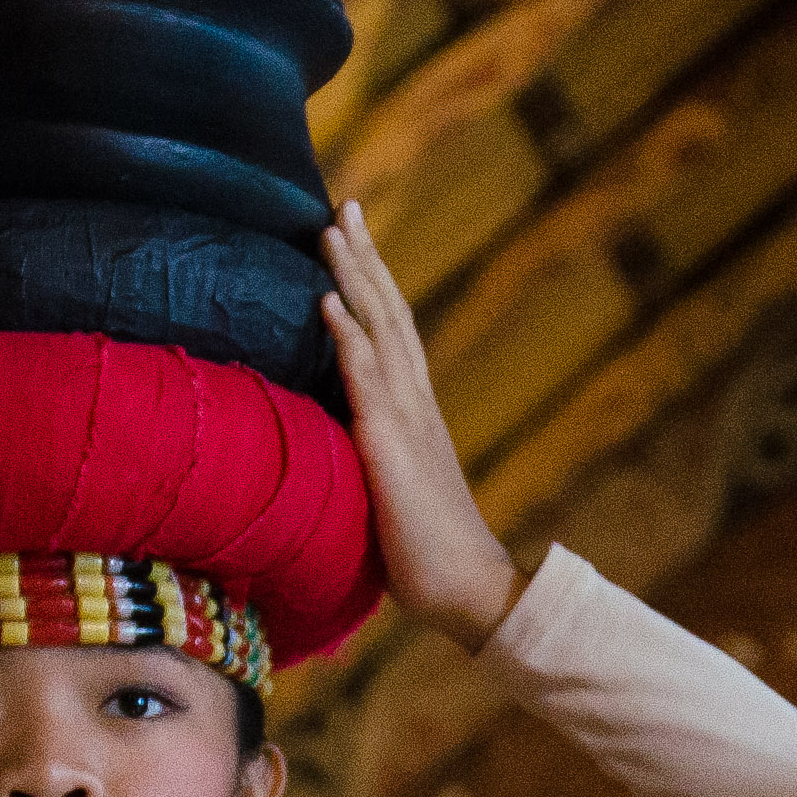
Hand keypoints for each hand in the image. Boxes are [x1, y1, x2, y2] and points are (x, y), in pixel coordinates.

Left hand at [319, 199, 521, 647]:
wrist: (469, 590)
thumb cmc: (426, 555)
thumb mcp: (388, 492)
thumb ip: (369, 460)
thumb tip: (337, 451)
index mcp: (414, 412)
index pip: (391, 332)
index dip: (371, 284)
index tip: (351, 240)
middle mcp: (415, 402)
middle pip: (390, 313)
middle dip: (365, 257)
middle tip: (345, 206)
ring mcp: (407, 420)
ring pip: (380, 330)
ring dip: (354, 277)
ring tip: (331, 230)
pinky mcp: (392, 445)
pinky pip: (367, 379)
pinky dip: (348, 335)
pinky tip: (328, 301)